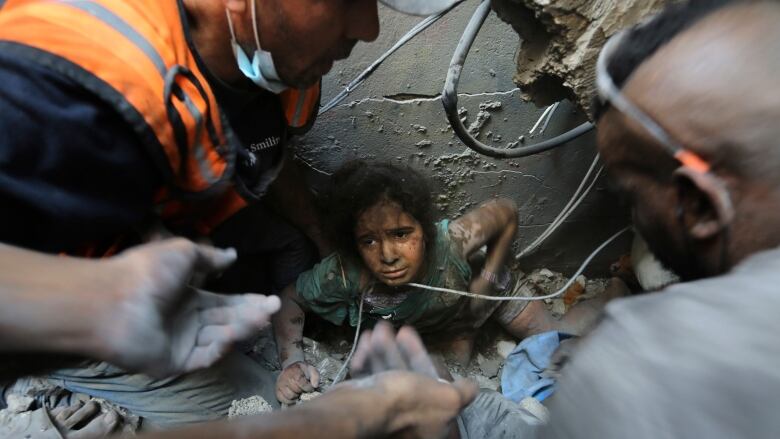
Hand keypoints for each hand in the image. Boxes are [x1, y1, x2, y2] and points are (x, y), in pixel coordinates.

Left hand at [97, 239, 280, 377]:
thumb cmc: (148, 272)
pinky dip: (219, 346)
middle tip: (274, 307)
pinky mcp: (175, 363)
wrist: (114, 301)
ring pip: (219, 337)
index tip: (269, 298)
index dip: (246, 300)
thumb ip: (210, 257)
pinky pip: (203, 356)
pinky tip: (231, 333)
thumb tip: (232, 255)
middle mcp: (186, 320)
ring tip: (261, 316)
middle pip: (226, 319)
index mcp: (186, 297)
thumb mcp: (183, 252)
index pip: (224, 302)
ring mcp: (180, 343)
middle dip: (251, 313)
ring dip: (241, 327)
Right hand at [276, 361, 319, 403]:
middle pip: (296, 391)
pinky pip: (283, 400)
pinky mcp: (277, 390)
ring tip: (298, 392)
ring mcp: (280, 384)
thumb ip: (315, 376)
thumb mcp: (311, 369)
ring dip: (296, 396)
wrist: (291, 368)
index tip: (310, 388)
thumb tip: (315, 386)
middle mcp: (285, 377)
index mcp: (294, 371)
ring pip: (290, 396)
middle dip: (302, 392)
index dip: (307, 388)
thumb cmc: (302, 370)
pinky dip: (289, 401)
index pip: (301, 383)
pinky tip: (293, 396)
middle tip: (303, 390)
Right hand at [341, 322, 476, 438]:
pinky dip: (369, 359)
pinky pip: (370, 378)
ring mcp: (385, 412)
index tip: (415, 341)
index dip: (425, 360)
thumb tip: (472, 386)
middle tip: (397, 329)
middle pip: (409, 378)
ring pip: (387, 374)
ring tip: (379, 328)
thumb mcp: (448, 398)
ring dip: (384, 349)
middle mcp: (409, 419)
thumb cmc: (406, 400)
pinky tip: (366, 341)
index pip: (434, 387)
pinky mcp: (364, 404)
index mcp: (432, 422)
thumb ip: (463, 392)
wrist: (360, 410)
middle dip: (401, 350)